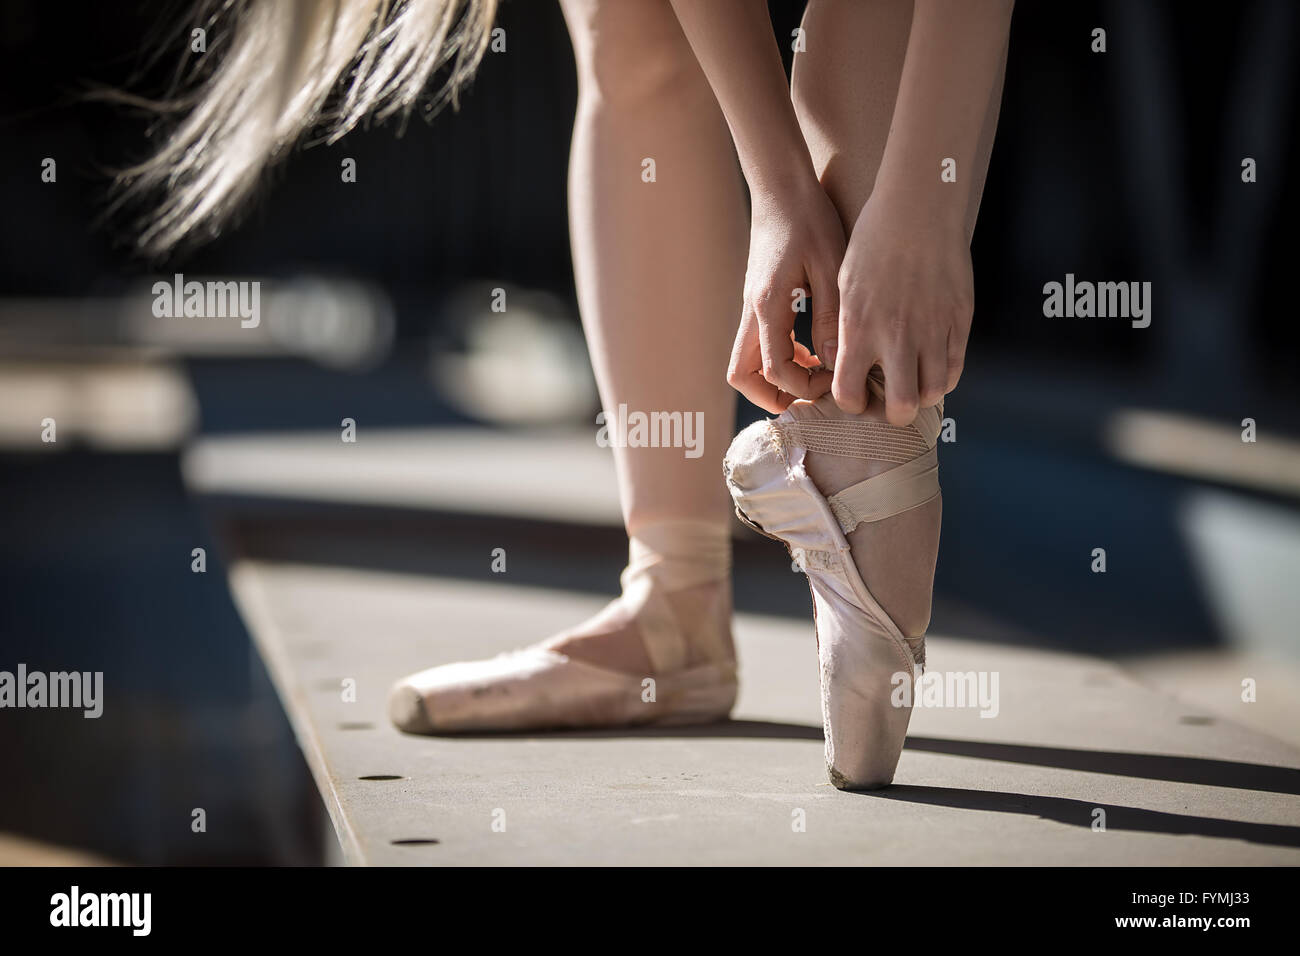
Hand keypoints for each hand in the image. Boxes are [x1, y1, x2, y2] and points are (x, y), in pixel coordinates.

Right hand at [726, 180, 844, 413]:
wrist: (782, 188)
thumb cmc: (809, 220)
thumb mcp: (830, 267)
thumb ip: (831, 317)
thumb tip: (834, 363)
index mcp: (768, 306)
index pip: (775, 369)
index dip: (804, 387)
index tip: (835, 380)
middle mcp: (752, 311)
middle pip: (741, 376)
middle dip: (773, 396)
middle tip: (812, 396)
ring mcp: (750, 308)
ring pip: (746, 364)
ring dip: (776, 379)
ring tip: (816, 374)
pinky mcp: (757, 302)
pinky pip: (758, 345)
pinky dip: (781, 359)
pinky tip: (812, 350)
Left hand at [831, 192, 973, 423]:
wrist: (917, 209)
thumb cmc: (873, 242)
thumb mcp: (844, 286)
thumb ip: (846, 329)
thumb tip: (843, 363)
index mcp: (858, 329)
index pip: (849, 395)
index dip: (851, 402)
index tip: (854, 394)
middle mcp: (896, 337)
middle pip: (900, 408)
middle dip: (892, 414)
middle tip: (888, 401)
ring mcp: (932, 330)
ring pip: (932, 394)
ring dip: (920, 395)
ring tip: (912, 380)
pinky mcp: (959, 320)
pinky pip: (954, 368)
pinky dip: (942, 375)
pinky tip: (931, 364)